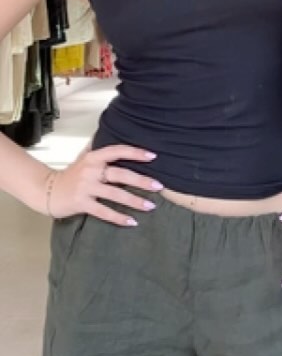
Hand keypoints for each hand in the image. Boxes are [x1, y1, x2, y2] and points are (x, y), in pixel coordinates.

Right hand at [44, 145, 162, 226]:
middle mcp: (90, 170)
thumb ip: (101, 151)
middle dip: (141, 181)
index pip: (117, 151)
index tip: (153, 156)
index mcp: (93, 157)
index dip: (135, 152)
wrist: (48, 190)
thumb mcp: (85, 158)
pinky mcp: (82, 203)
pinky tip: (132, 222)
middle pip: (120, 174)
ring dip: (134, 201)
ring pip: (115, 194)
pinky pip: (104, 211)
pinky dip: (119, 217)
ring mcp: (86, 187)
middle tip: (159, 186)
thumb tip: (117, 133)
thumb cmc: (71, 175)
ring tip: (151, 206)